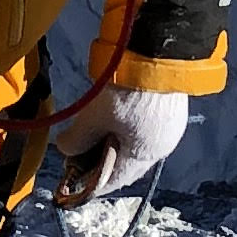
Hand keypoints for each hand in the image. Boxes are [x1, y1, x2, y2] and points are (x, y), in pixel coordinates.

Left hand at [54, 83, 187, 206]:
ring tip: (95, 133)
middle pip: (128, 163)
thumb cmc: (126, 92)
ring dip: (117, 143)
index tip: (74, 181)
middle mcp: (162, 146)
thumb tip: (64, 149)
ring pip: (138, 145)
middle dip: (104, 162)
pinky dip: (128, 129)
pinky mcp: (172, 108)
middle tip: (81, 153)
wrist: (157, 52)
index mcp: (145, 155)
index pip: (116, 180)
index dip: (93, 184)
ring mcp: (171, 126)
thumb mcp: (95, 116)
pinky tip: (115, 118)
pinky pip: (146, 128)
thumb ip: (77, 138)